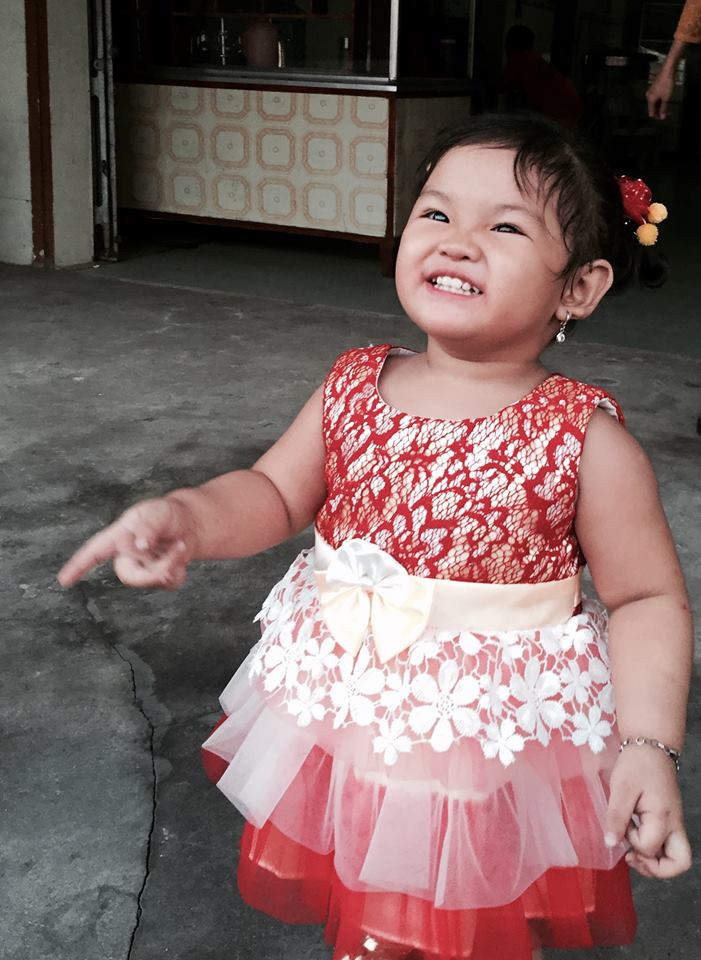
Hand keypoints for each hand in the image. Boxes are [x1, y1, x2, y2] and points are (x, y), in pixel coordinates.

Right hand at [58, 496, 197, 589]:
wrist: (188, 523)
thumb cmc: (165, 514)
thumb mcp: (157, 513)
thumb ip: (148, 526)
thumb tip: (139, 544)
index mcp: (119, 536)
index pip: (94, 551)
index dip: (78, 565)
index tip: (64, 580)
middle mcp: (127, 555)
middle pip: (129, 576)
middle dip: (153, 571)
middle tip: (175, 557)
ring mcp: (142, 567)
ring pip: (151, 580)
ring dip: (172, 565)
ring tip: (181, 545)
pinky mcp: (158, 577)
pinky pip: (168, 584)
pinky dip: (180, 572)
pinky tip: (181, 556)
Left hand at [604, 743, 691, 877]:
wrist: (651, 747)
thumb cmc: (637, 765)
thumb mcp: (621, 788)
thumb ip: (616, 817)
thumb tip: (610, 844)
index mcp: (663, 817)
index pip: (649, 847)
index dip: (632, 842)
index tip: (622, 825)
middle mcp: (674, 824)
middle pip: (680, 863)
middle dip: (656, 869)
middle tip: (633, 858)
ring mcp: (674, 823)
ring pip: (676, 857)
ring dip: (655, 862)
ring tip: (633, 852)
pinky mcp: (669, 820)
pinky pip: (667, 845)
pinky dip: (654, 850)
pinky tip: (636, 838)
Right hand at [646, 69, 674, 118]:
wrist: (667, 71)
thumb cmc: (666, 82)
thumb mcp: (666, 98)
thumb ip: (664, 108)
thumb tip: (662, 116)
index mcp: (650, 99)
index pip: (651, 112)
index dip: (657, 116)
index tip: (663, 117)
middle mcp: (649, 96)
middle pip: (653, 108)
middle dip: (659, 111)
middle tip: (666, 113)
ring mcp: (651, 92)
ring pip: (655, 102)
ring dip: (660, 106)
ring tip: (667, 106)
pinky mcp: (655, 88)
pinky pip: (656, 97)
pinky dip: (660, 100)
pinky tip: (665, 100)